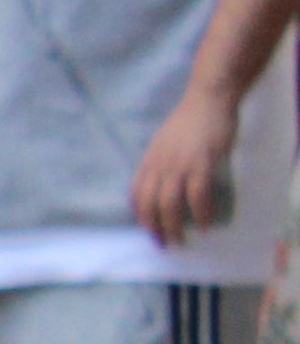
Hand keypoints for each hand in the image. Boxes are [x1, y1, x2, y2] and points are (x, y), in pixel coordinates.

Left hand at [140, 80, 247, 247]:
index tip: (148, 228)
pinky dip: (199, 213)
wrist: (206, 100)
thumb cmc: (187, 121)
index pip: (135, 193)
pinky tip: (204, 224)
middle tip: (164, 243)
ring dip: (173, 226)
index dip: (140, 214)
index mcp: (148, 160)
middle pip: (149, 204)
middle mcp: (158, 165)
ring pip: (169, 204)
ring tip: (180, 240)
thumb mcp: (163, 143)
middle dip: (154, 228)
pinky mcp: (201, 164)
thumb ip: (159, 162)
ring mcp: (179, 165)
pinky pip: (197, 195)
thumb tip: (160, 183)